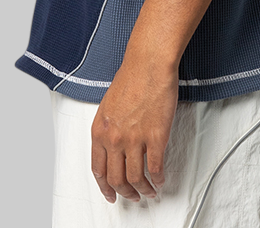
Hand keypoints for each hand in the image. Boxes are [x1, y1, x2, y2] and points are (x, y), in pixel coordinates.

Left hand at [90, 51, 178, 203]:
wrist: (148, 63)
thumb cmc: (131, 77)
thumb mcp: (108, 105)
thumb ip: (108, 128)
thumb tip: (114, 147)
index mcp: (99, 130)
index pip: (98, 170)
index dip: (105, 187)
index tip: (111, 194)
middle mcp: (114, 138)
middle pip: (117, 179)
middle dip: (125, 192)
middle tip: (132, 196)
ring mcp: (135, 139)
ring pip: (136, 178)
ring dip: (144, 189)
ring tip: (149, 191)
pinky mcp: (156, 137)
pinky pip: (156, 168)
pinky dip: (159, 178)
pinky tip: (161, 179)